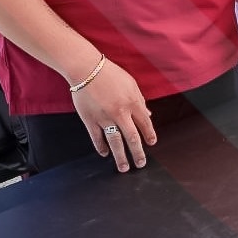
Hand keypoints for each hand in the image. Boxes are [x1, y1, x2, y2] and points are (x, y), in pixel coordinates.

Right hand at [71, 58, 155, 172]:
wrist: (86, 69)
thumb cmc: (109, 73)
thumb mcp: (130, 83)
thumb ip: (140, 100)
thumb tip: (148, 114)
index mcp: (132, 102)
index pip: (145, 123)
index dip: (149, 134)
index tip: (152, 143)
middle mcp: (120, 112)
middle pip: (132, 137)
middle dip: (138, 153)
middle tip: (140, 164)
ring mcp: (104, 118)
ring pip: (115, 142)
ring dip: (120, 156)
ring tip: (124, 168)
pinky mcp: (90, 120)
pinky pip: (97, 138)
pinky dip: (101, 147)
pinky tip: (105, 153)